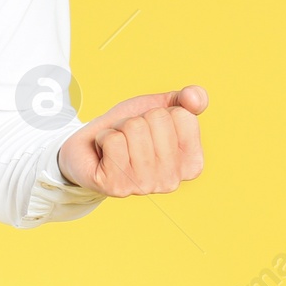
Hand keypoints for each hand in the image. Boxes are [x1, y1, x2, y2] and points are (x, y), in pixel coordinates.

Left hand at [56, 85, 207, 196]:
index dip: (160, 112)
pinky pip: (112, 140)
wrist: (91, 148)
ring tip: (118, 144)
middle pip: (157, 119)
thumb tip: (194, 98)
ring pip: (134, 128)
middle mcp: (171, 181)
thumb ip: (188, 100)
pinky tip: (105, 153)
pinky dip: (104, 137)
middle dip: (138, 119)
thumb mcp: (161, 107)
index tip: (150, 128)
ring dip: (119, 128)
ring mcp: (144, 186)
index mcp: (191, 164)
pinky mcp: (116, 187)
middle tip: (130, 136)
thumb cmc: (130, 129)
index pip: (182, 115)